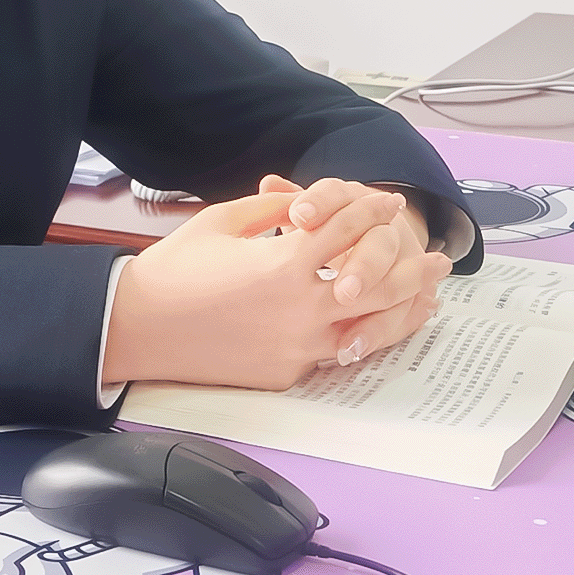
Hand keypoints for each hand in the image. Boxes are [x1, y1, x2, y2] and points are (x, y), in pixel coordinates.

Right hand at [99, 181, 449, 391]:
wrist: (138, 327)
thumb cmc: (175, 270)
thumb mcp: (224, 221)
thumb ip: (273, 210)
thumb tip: (306, 204)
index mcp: (286, 261)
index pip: (347, 229)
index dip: (371, 210)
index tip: (388, 203)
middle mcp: (302, 306)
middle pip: (380, 282)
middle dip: (412, 263)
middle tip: (435, 255)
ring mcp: (298, 344)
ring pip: (371, 326)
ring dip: (404, 307)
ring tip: (427, 295)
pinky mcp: (287, 371)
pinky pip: (336, 351)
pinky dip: (363, 336)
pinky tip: (377, 328)